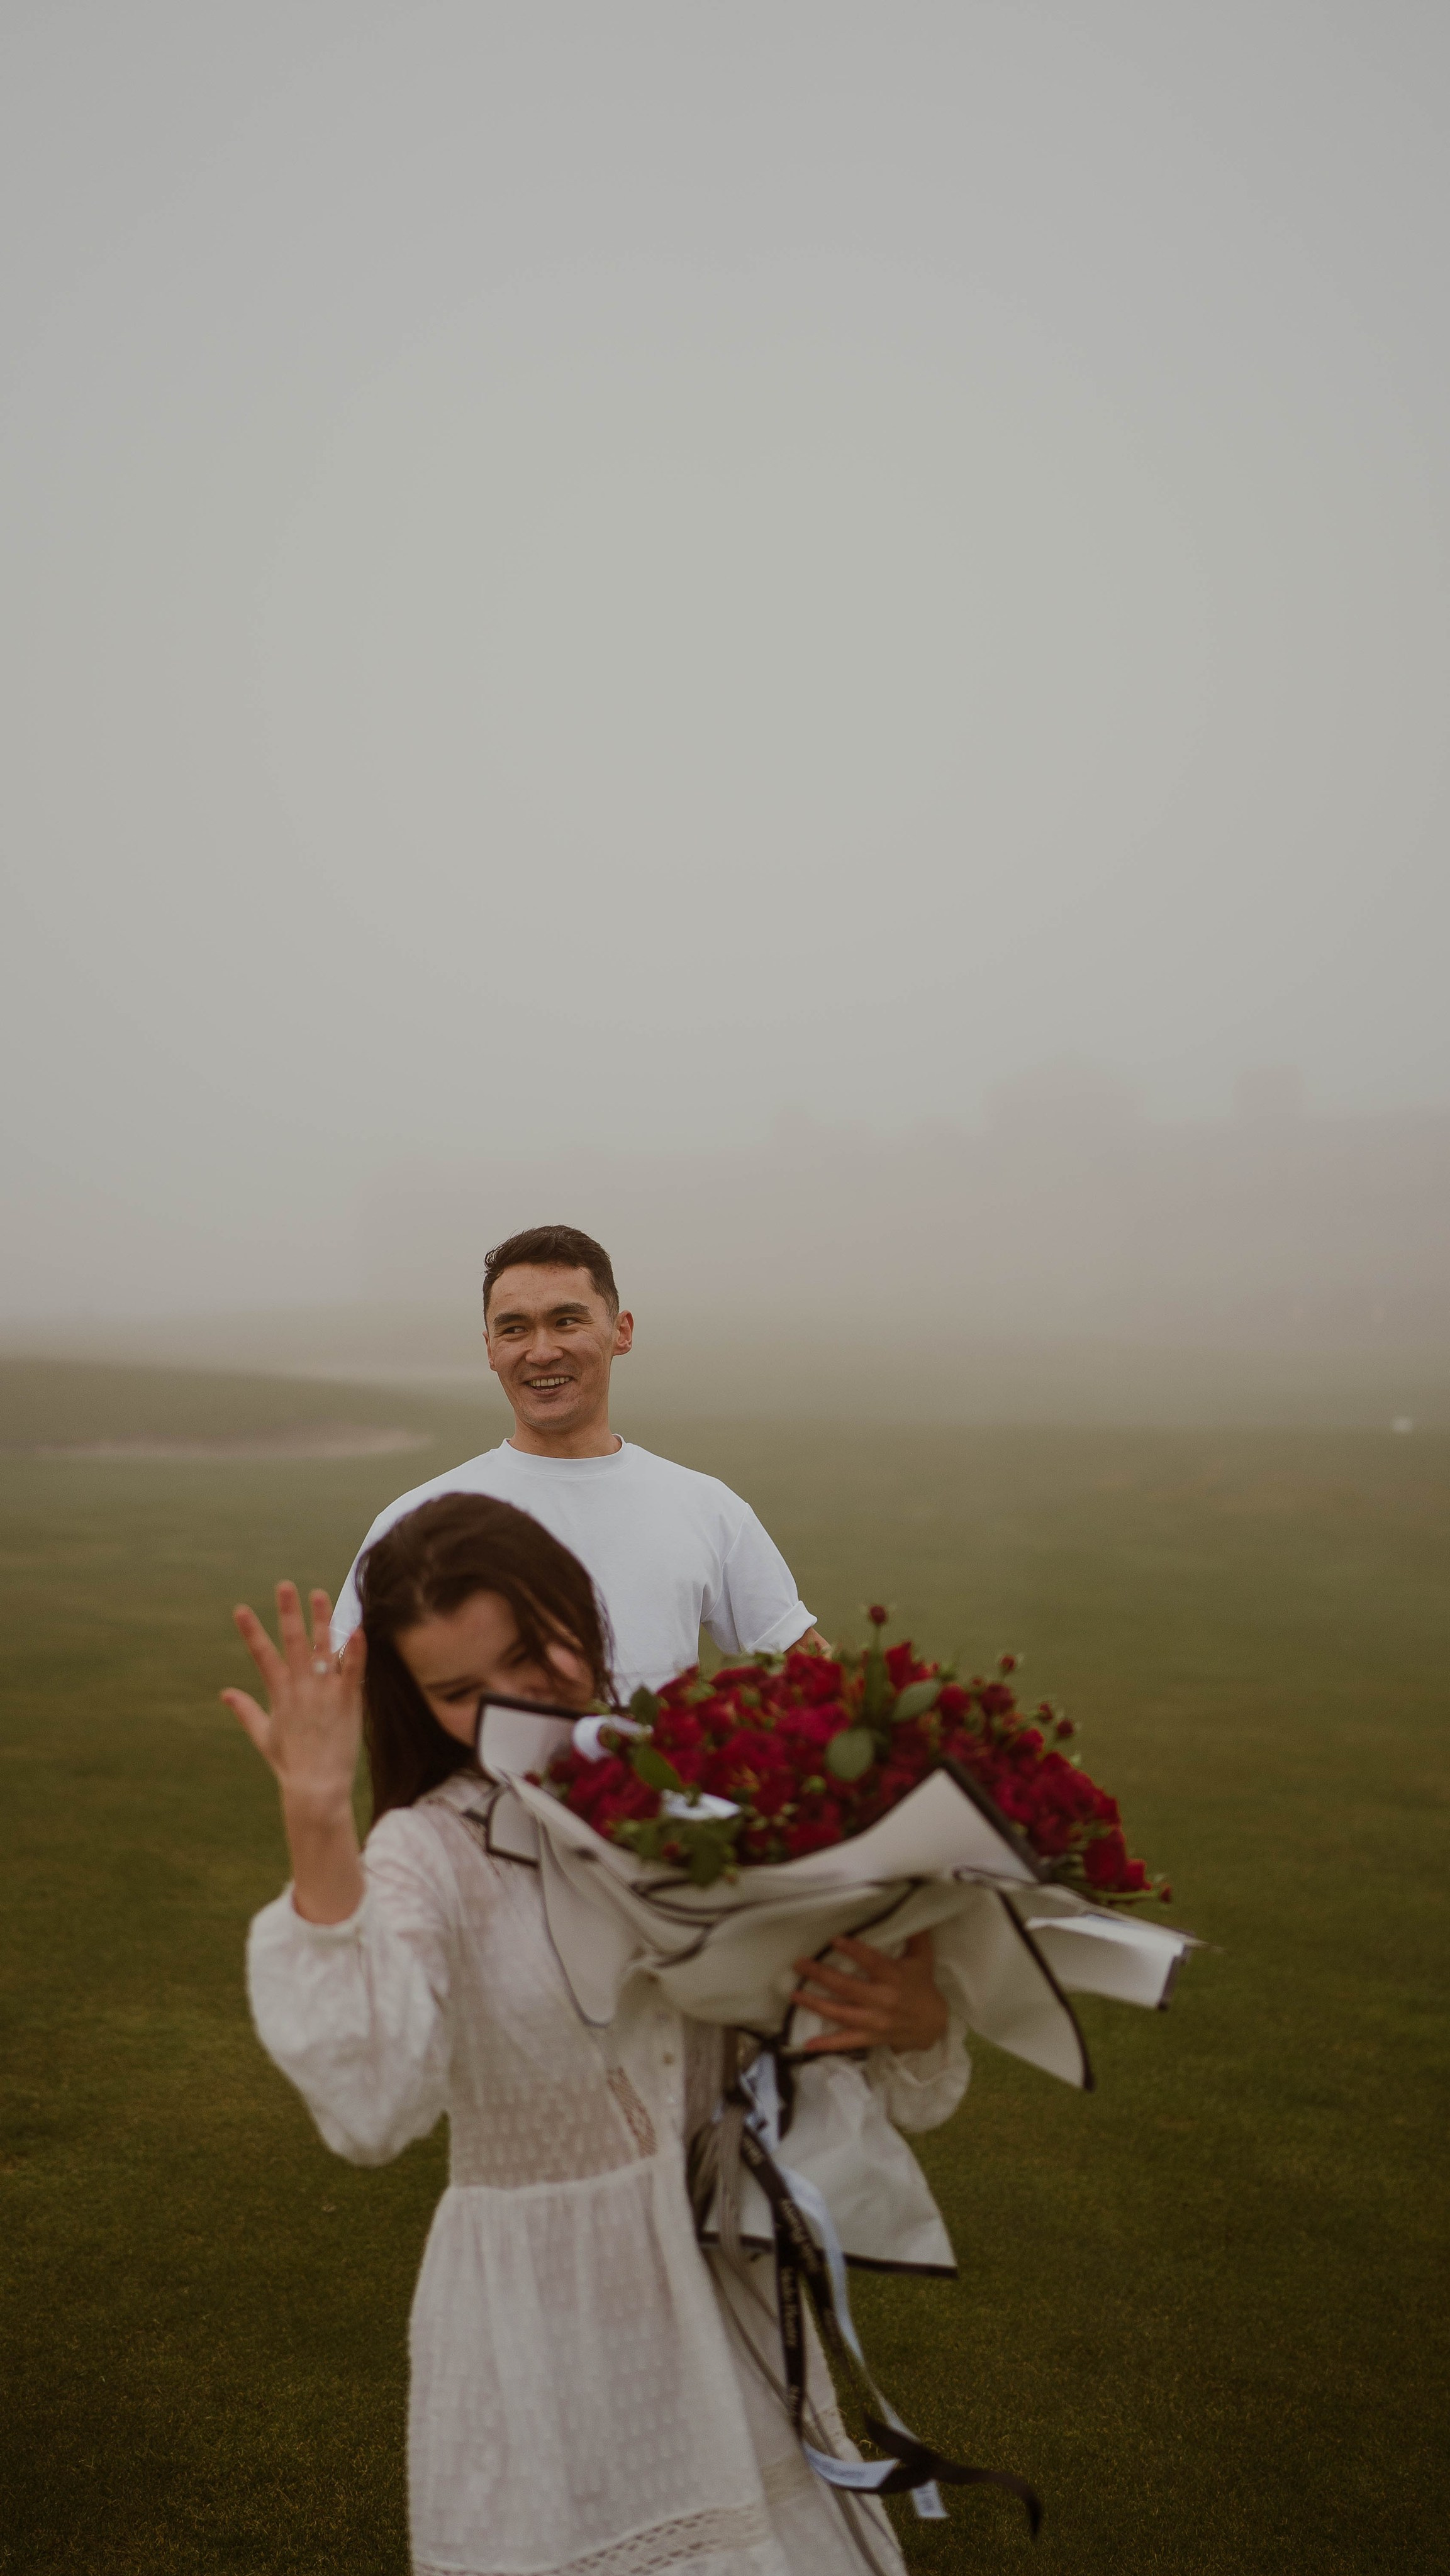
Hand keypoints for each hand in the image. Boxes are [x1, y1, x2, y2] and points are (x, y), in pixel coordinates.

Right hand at [222, 1584, 366, 1923]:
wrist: (316, 1788)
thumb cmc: (290, 1764)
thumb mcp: (263, 1736)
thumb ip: (245, 1711)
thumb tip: (224, 1693)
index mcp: (279, 1695)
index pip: (261, 1656)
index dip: (250, 1631)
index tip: (239, 1608)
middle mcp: (301, 1689)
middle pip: (294, 1643)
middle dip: (288, 1613)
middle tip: (285, 1586)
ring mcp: (325, 1694)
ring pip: (324, 1649)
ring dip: (322, 1620)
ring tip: (320, 1594)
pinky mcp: (348, 1702)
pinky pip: (353, 1670)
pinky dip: (355, 1649)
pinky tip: (357, 1627)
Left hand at [791, 1930, 949, 2056]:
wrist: (933, 2024)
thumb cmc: (923, 1985)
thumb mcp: (923, 1957)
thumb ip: (915, 1934)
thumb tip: (908, 1905)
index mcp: (894, 1977)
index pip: (872, 1962)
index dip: (853, 1951)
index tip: (834, 1940)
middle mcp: (883, 2000)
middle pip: (847, 1987)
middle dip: (821, 1974)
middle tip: (799, 1963)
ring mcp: (875, 2022)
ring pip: (841, 2014)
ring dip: (816, 2005)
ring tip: (795, 1994)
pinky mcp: (870, 2038)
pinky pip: (846, 2042)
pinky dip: (827, 2045)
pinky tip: (807, 2044)